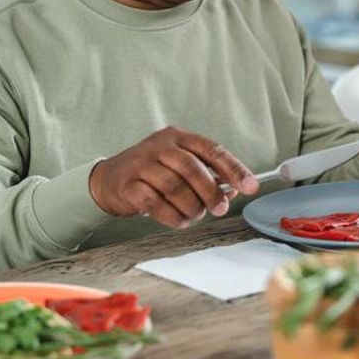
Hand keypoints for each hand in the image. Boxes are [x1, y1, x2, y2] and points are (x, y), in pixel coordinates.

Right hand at [89, 127, 258, 228]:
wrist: (108, 180)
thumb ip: (206, 175)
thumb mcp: (179, 166)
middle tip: (220, 209)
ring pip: (174, 186)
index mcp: (178, 137)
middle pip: (192, 168)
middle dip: (211, 192)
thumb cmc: (152, 173)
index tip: (250, 186)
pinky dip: (172, 216)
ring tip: (195, 215)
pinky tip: (179, 221)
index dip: (234, 168)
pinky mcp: (127, 184)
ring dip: (191, 206)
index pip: (212, 149)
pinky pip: (154, 202)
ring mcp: (141, 163)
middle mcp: (160, 146)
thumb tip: (234, 190)